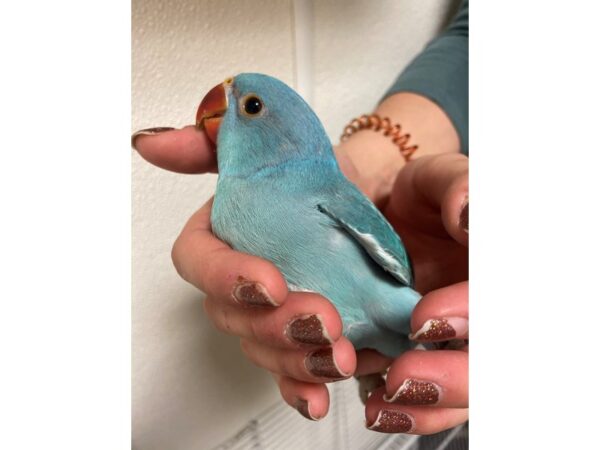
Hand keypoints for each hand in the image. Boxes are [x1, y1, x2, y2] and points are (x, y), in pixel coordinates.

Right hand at [133, 126, 355, 420]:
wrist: (361, 190)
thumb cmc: (308, 172)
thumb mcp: (263, 145)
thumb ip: (209, 144)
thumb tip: (153, 142)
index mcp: (220, 238)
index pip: (198, 262)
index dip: (225, 277)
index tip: (268, 281)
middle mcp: (237, 283)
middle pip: (232, 317)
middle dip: (273, 326)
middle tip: (320, 318)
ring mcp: (268, 316)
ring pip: (263, 350)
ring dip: (295, 360)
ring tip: (337, 354)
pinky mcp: (300, 338)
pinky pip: (291, 373)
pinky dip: (302, 389)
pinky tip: (319, 397)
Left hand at [357, 153, 468, 433]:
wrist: (378, 214)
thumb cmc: (417, 197)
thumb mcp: (438, 178)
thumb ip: (458, 186)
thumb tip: (467, 214)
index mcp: (496, 272)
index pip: (500, 304)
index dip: (470, 316)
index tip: (424, 319)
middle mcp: (482, 313)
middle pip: (490, 364)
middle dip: (453, 379)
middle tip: (405, 377)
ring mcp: (456, 340)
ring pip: (463, 393)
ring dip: (427, 406)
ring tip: (385, 406)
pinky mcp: (421, 354)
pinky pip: (425, 395)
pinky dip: (403, 408)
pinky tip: (378, 407)